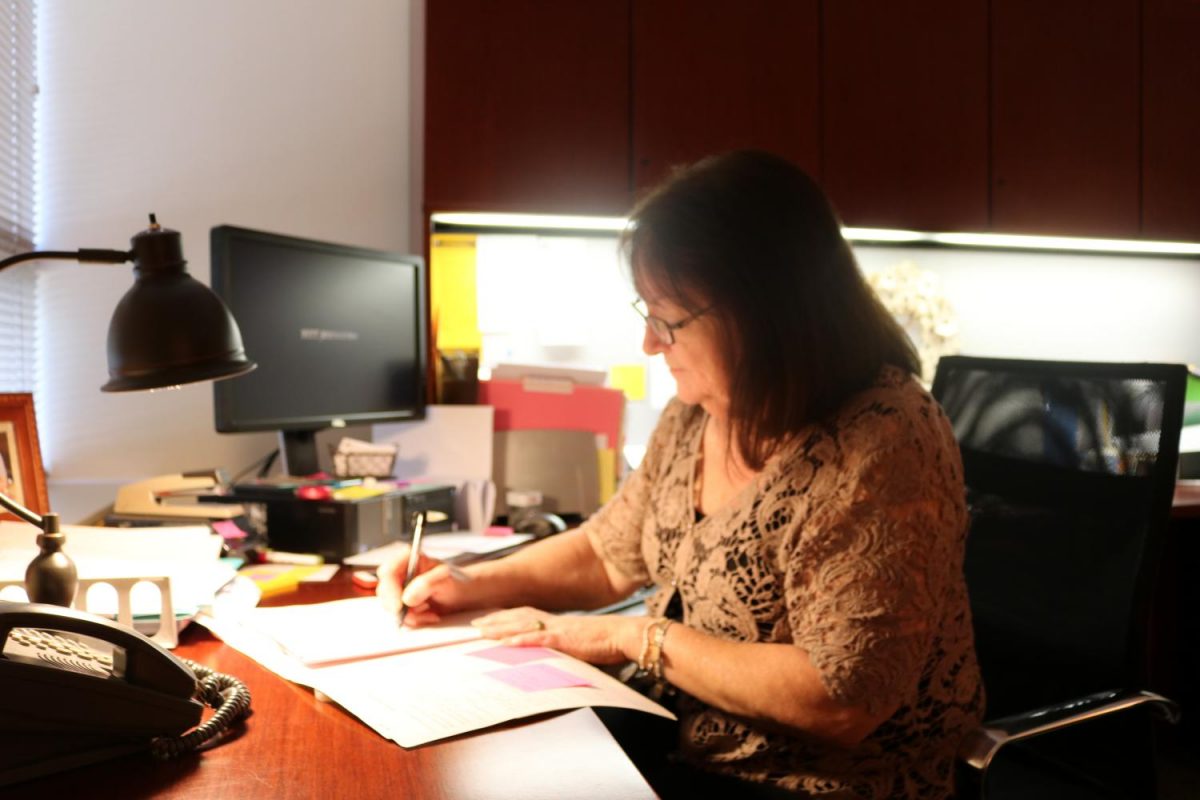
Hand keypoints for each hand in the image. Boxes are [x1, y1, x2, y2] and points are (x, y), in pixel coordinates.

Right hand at [376, 546, 471, 626]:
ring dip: (411, 614)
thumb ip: (426, 585)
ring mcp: (400, 588)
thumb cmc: (456, 582)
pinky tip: (429, 614)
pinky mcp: (403, 603)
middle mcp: (401, 572)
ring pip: (391, 606)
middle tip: (419, 611)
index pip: (388, 572)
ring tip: (430, 610)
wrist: (463, 595)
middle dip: (400, 606)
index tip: (399, 606)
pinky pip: (400, 615)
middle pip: (384, 590)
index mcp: (409, 559)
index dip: (390, 590)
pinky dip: (415, 619)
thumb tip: (407, 598)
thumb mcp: (445, 580)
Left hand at [471, 607, 644, 665]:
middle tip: (473, 624)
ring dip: (500, 628)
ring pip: (522, 625)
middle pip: (518, 616)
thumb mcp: (578, 641)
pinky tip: (507, 643)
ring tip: (481, 631)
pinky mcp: (563, 639)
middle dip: (495, 620)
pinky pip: (538, 639)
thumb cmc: (606, 640)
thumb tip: (550, 652)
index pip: (525, 615)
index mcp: (557, 622)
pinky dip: (521, 640)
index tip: (487, 619)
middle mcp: (554, 621)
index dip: (505, 616)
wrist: (623, 635)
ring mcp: (557, 629)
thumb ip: (562, 644)